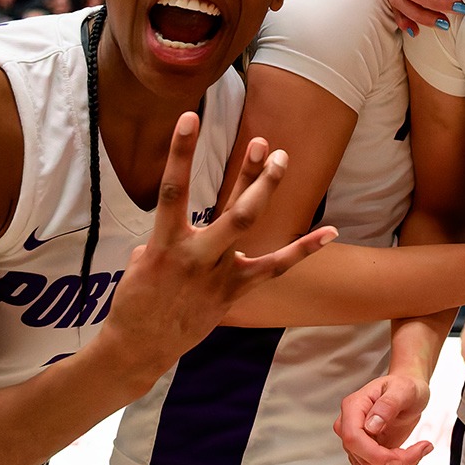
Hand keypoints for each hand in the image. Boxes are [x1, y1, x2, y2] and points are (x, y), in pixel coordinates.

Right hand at [96, 115, 335, 379]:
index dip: (180, 152)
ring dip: (266, 190)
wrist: (139, 347)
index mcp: (164, 243)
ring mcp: (219, 274)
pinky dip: (303, 249)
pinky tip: (329, 232)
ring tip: (282, 159)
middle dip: (251, 174)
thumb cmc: (134, 300)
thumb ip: (167, 238)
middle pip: (233, 209)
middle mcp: (195, 255)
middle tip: (264, 144)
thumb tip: (185, 229)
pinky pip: (276, 267)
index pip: (172, 189)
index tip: (189, 117)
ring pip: (249, 227)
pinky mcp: (235, 291)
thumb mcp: (139, 262)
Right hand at [334, 373, 432, 464]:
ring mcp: (356, 445)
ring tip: (418, 455)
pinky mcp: (365, 457)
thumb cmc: (405, 387)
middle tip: (422, 449)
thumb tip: (371, 425)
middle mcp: (349, 427)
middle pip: (365, 461)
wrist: (408, 392)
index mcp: (353, 408)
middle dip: (398, 463)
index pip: (353, 440)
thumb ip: (387, 405)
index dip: (377, 455)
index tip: (404, 454)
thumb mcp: (404, 389)